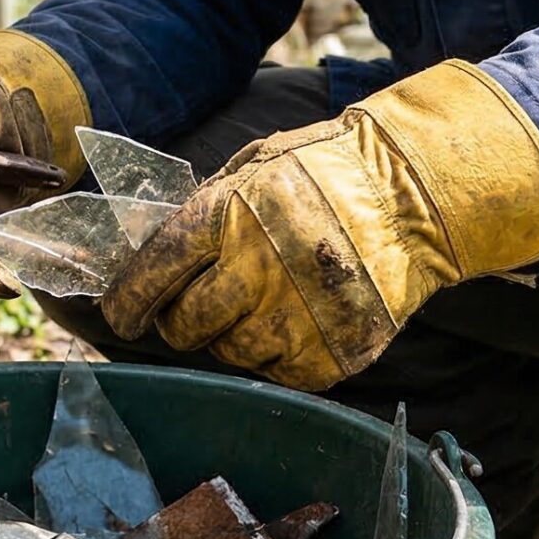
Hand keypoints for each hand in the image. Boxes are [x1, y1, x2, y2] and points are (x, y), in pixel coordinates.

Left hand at [101, 61, 538, 390]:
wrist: (416, 197)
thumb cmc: (328, 173)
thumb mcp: (259, 166)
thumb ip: (207, 207)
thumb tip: (152, 250)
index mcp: (233, 212)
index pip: (158, 268)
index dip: (129, 299)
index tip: (122, 314)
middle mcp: (261, 267)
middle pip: (187, 324)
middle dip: (179, 320)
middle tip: (190, 308)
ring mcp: (300, 315)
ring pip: (230, 353)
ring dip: (228, 337)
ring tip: (253, 307)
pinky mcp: (334, 352)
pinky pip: (278, 372)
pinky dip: (274, 355)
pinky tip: (289, 322)